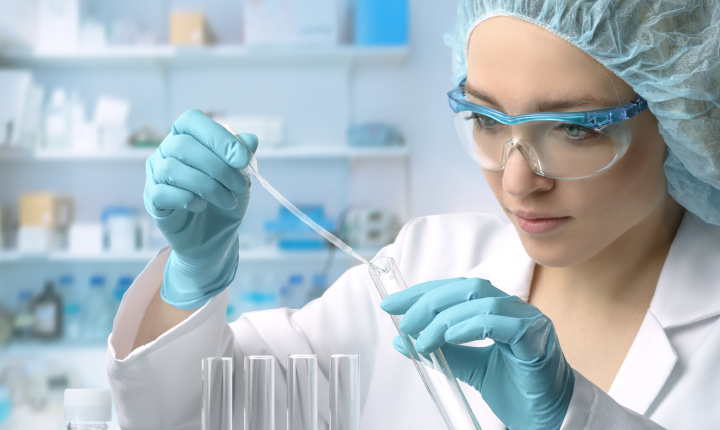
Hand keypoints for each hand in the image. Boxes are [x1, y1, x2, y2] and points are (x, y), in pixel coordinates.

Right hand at [144, 110, 257, 309]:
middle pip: (184, 145)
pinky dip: (188, 199)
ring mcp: (156, 174)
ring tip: (228, 200)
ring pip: (173, 169)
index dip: (217, 136)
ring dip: (208, 186)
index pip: (192, 120)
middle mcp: (167, 150)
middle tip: (240, 186)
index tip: (242, 159)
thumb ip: (243, 156)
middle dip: (219, 167)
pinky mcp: (153, 199)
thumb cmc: (225, 198)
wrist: (215, 236)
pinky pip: (163, 192)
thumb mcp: (241, 176)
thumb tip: (250, 140)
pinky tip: (202, 206)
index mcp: (187, 136)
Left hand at [380, 278, 573, 429]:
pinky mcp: (536, 338)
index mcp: (497, 310)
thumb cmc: (516, 390)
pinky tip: (448, 337)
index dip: (422, 292)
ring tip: (421, 339)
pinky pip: (499, 323)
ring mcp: (527, 319)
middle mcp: (513, 308)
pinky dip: (469, 326)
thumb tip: (402, 340)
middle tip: (403, 320)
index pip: (455, 289)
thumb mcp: (470, 367)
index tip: (393, 304)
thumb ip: (441, 351)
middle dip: (428, 300)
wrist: (548, 418)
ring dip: (443, 319)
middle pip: (466, 287)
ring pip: (480, 302)